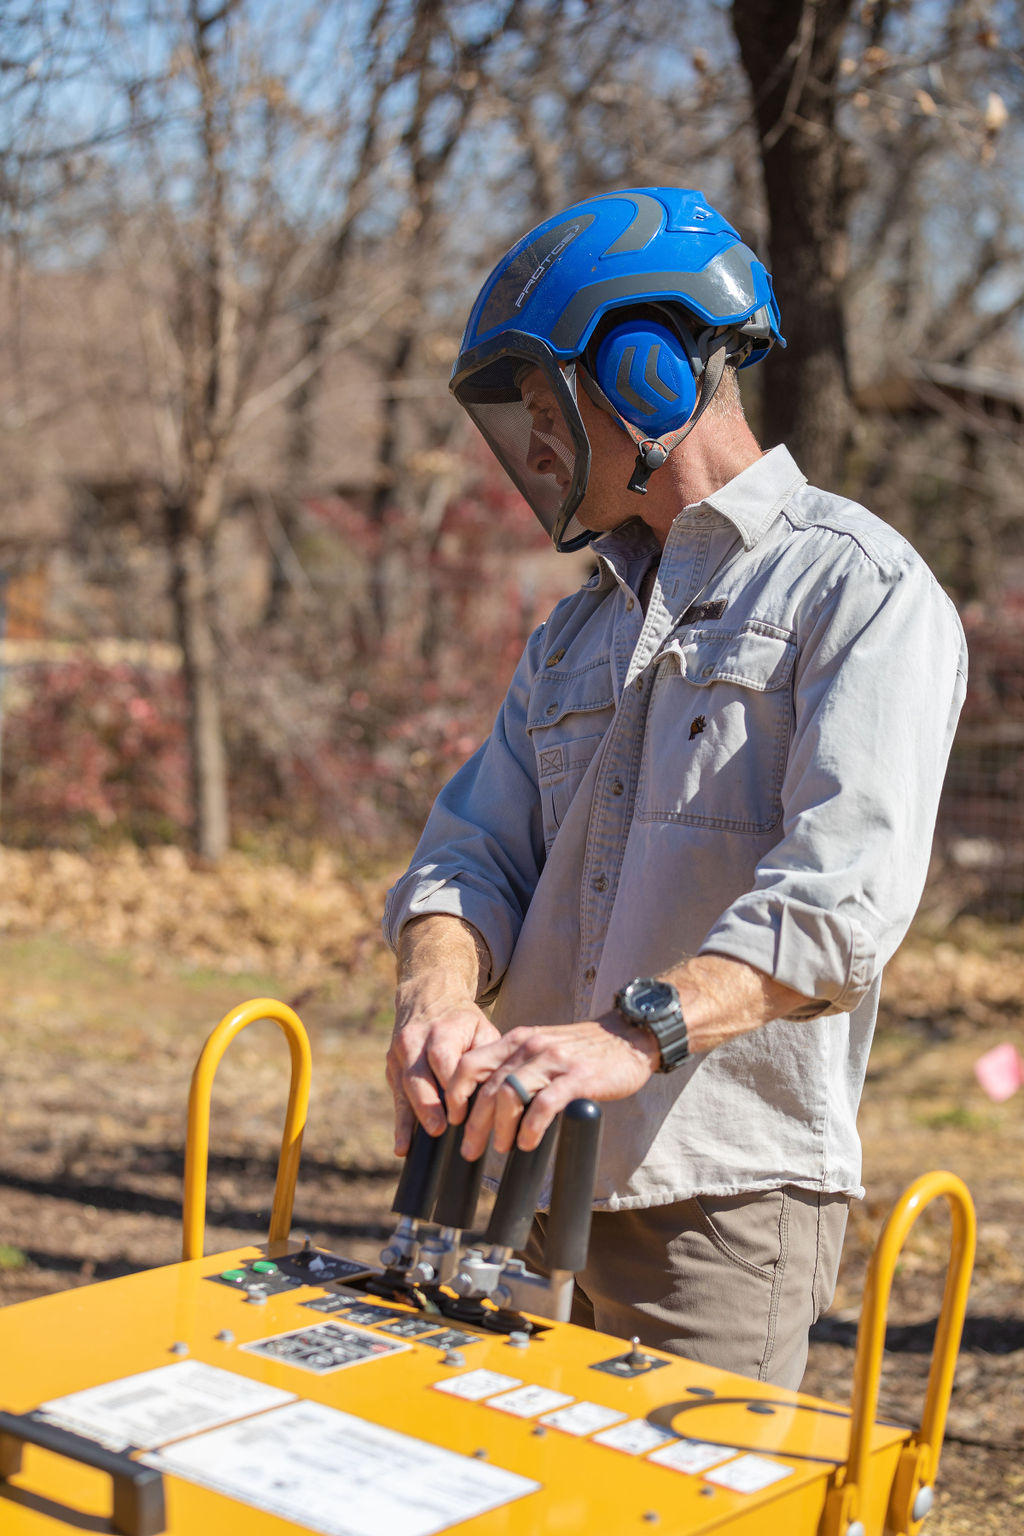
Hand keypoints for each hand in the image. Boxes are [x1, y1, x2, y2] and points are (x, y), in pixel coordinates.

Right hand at [386, 974, 499, 1155]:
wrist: (428, 998)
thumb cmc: (463, 1023)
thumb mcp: (481, 1028)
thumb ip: (487, 1055)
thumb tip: (498, 1088)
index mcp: (441, 1029)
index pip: (443, 1060)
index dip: (450, 1088)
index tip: (460, 1114)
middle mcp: (415, 1040)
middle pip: (418, 1075)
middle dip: (427, 1104)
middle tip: (439, 1129)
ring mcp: (399, 1054)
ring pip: (403, 1087)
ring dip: (411, 1117)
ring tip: (413, 1145)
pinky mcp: (392, 1067)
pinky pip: (396, 1096)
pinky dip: (400, 1122)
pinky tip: (402, 1147)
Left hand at [446, 1015, 658, 1158]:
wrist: (628, 1037)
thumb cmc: (583, 1050)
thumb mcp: (542, 1048)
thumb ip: (517, 1066)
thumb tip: (488, 1102)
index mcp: (517, 1040)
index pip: (470, 1064)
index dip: (455, 1094)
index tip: (453, 1120)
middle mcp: (530, 1047)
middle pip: (487, 1088)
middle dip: (474, 1124)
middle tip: (470, 1150)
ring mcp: (554, 1060)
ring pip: (510, 1096)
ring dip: (501, 1128)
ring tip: (503, 1148)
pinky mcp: (578, 1077)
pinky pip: (544, 1105)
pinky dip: (531, 1128)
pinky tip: (529, 1144)